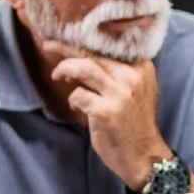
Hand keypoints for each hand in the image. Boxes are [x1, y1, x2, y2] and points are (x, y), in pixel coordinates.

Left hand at [43, 40, 169, 189]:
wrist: (143, 155)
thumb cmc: (136, 123)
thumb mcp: (138, 90)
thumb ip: (121, 73)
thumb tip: (89, 55)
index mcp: (142, 67)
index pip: (109, 46)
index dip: (86, 40)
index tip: (68, 38)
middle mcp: (132, 77)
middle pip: (92, 53)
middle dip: (66, 49)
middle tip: (49, 46)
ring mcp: (119, 94)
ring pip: (83, 68)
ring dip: (64, 70)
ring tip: (57, 76)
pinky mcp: (105, 111)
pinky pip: (78, 95)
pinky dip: (72, 100)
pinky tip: (76, 106)